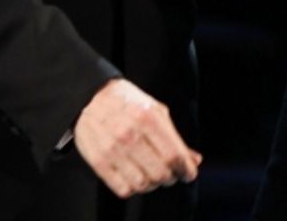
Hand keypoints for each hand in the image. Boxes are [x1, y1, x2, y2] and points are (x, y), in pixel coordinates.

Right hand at [73, 78, 201, 197]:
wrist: (92, 98)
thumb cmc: (130, 103)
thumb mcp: (157, 111)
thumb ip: (175, 137)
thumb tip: (195, 159)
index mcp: (148, 118)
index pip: (173, 154)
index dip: (186, 169)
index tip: (190, 174)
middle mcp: (130, 134)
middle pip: (160, 172)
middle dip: (171, 178)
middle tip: (172, 175)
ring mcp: (112, 150)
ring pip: (142, 184)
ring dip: (153, 185)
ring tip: (155, 177)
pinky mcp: (98, 162)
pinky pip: (122, 189)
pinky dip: (135, 189)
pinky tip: (138, 179)